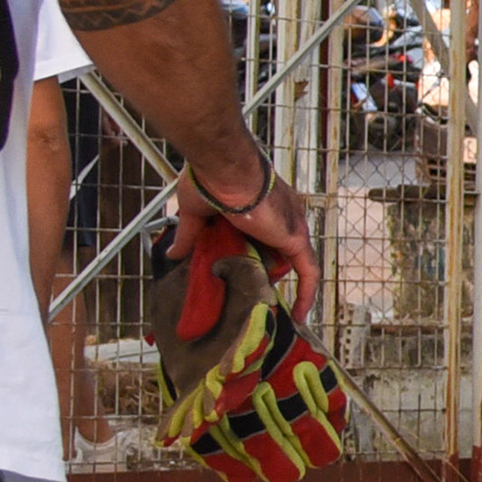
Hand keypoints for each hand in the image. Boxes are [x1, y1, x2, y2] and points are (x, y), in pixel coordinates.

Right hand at [172, 159, 321, 318]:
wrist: (225, 168)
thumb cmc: (210, 180)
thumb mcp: (195, 212)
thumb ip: (190, 235)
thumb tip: (172, 254)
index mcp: (260, 203)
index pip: (260, 235)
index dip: (251, 254)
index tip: (240, 272)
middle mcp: (281, 214)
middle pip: (276, 250)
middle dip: (263, 271)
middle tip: (247, 293)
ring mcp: (291, 225)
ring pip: (291, 261)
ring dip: (278, 282)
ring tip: (265, 307)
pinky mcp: (294, 238)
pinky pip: (308, 270)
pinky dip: (306, 292)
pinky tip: (299, 314)